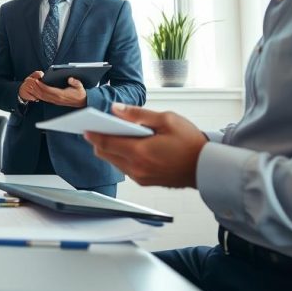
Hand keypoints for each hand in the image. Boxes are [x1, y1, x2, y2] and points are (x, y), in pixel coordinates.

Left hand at [25, 71, 86, 107]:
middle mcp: (57, 99)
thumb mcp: (80, 86)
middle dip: (36, 88)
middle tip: (31, 82)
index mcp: (61, 94)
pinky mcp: (56, 102)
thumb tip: (70, 79)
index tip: (37, 81)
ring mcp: (56, 101)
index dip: (42, 86)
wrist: (82, 102)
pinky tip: (36, 92)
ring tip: (31, 86)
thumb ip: (75, 82)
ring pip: (43, 97)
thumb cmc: (80, 93)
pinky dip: (40, 95)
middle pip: (44, 94)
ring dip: (37, 92)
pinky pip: (46, 99)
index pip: (49, 90)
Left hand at [84, 102, 207, 187]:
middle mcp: (137, 168)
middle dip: (99, 140)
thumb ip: (138, 114)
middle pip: (105, 154)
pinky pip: (124, 168)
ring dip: (110, 149)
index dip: (92, 134)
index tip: (84, 126)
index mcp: (140, 152)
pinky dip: (121, 156)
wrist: (207, 167)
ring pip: (114, 162)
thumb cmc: (190, 142)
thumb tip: (116, 109)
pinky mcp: (145, 181)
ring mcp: (140, 177)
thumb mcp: (167, 120)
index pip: (105, 143)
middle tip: (97, 127)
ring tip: (112, 134)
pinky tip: (128, 145)